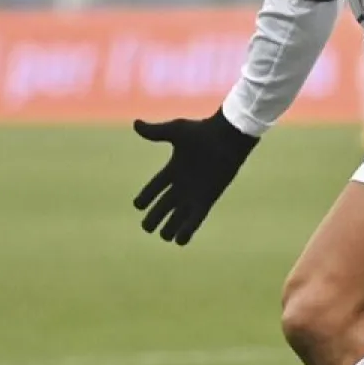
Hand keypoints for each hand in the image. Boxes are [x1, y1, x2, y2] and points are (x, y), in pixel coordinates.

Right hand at [132, 109, 258, 244]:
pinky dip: (187, 230)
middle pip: (163, 207)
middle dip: (154, 218)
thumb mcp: (176, 131)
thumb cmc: (203, 132)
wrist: (228, 138)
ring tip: (164, 235)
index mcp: (173, 169)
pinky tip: (179, 240)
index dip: (144, 198)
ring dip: (170, 228)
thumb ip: (155, 132)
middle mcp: (182, 184)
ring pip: (178, 217)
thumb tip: (135, 124)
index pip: (154, 188)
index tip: (138, 205)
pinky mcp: (207, 200)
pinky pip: (195, 219)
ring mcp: (194, 194)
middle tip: (147, 226)